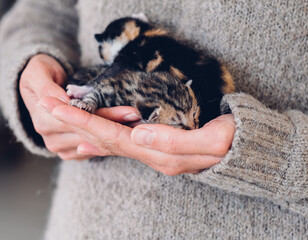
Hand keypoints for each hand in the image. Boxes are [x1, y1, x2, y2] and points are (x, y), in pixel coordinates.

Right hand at [19, 54, 140, 159]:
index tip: (129, 111)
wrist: (39, 90)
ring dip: (118, 134)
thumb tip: (62, 101)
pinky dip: (110, 142)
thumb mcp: (38, 73)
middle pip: (92, 133)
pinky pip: (93, 149)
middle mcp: (52, 139)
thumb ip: (47, 87)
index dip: (106, 115)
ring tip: (139, 124)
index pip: (81, 120)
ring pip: (96, 142)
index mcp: (43, 120)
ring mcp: (61, 148)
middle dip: (117, 124)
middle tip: (140, 117)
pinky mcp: (70, 152)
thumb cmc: (41, 75)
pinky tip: (127, 133)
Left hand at [44, 97, 234, 174]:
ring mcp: (156, 154)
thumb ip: (174, 141)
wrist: (247, 152)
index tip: (61, 108)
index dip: (87, 122)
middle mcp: (154, 156)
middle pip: (108, 141)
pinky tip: (89, 138)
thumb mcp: (211, 141)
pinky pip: (125, 144)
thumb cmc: (233, 142)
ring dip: (86, 129)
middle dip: (78, 123)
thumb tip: (139, 133)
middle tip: (50, 106)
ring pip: (114, 143)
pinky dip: (104, 137)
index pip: (116, 138)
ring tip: (63, 117)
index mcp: (163, 154)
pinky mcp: (160, 148)